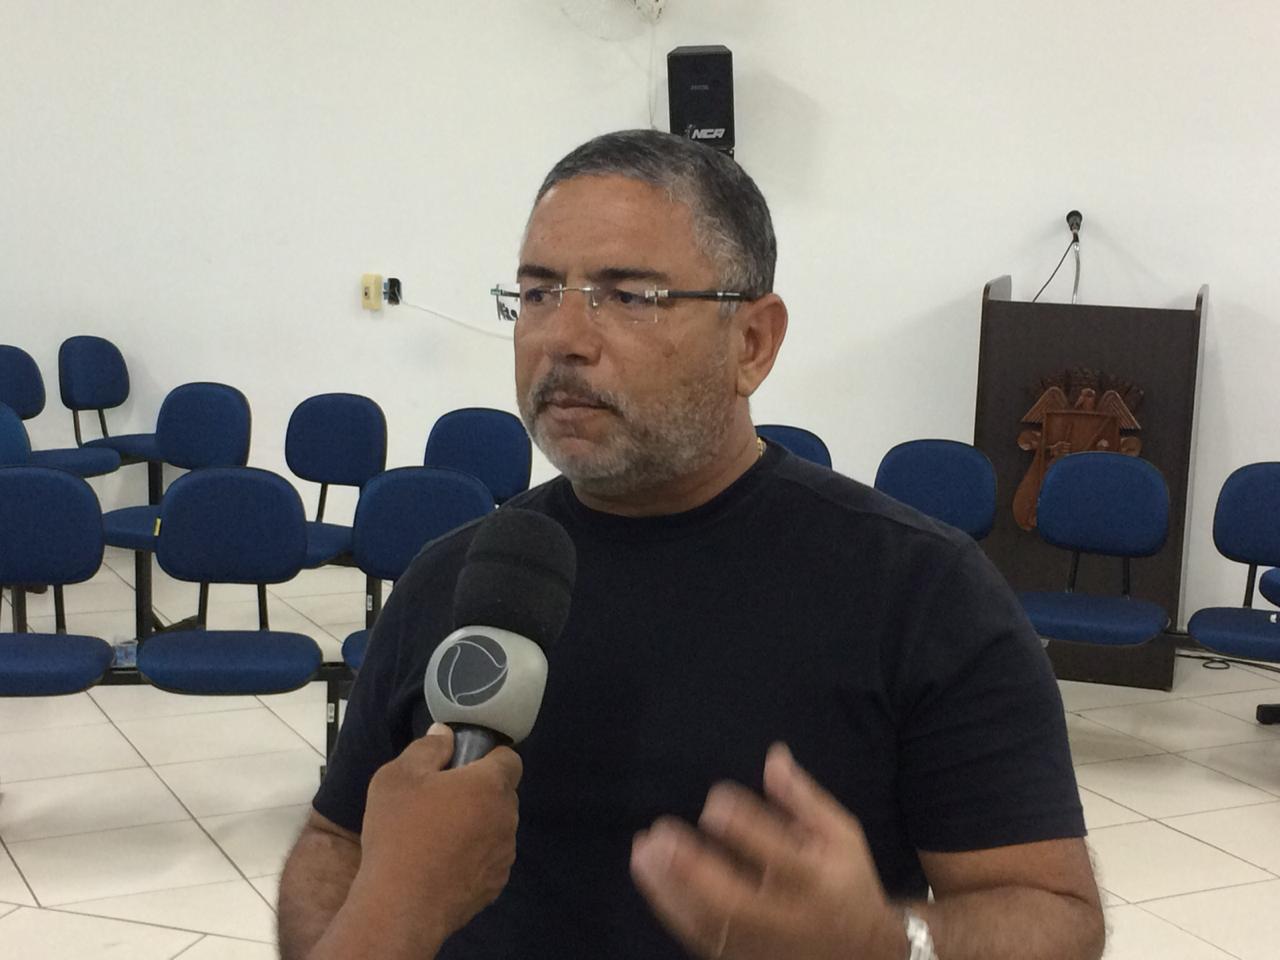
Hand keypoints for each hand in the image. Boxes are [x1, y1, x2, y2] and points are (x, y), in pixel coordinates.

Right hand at [354, 724, 522, 945]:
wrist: (400, 906)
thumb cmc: (400, 833)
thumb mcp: (398, 777)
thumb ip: (427, 748)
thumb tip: (446, 735)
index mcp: (490, 785)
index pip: (510, 759)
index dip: (488, 757)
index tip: (460, 766)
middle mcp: (507, 818)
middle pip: (502, 794)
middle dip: (479, 793)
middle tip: (441, 801)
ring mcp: (504, 855)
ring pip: (497, 828)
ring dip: (478, 826)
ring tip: (438, 837)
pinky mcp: (495, 885)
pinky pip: (490, 859)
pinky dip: (474, 857)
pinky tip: (443, 864)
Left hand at [630, 743, 906, 959]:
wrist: (863, 954)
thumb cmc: (844, 882)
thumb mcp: (840, 834)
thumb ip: (804, 798)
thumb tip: (774, 756)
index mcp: (815, 879)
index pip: (778, 853)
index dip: (743, 825)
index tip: (713, 799)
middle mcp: (786, 917)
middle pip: (735, 900)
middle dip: (693, 867)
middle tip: (659, 833)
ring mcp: (761, 945)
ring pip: (709, 925)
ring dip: (670, 890)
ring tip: (642, 853)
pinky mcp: (740, 958)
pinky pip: (701, 938)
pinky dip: (672, 910)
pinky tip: (651, 879)